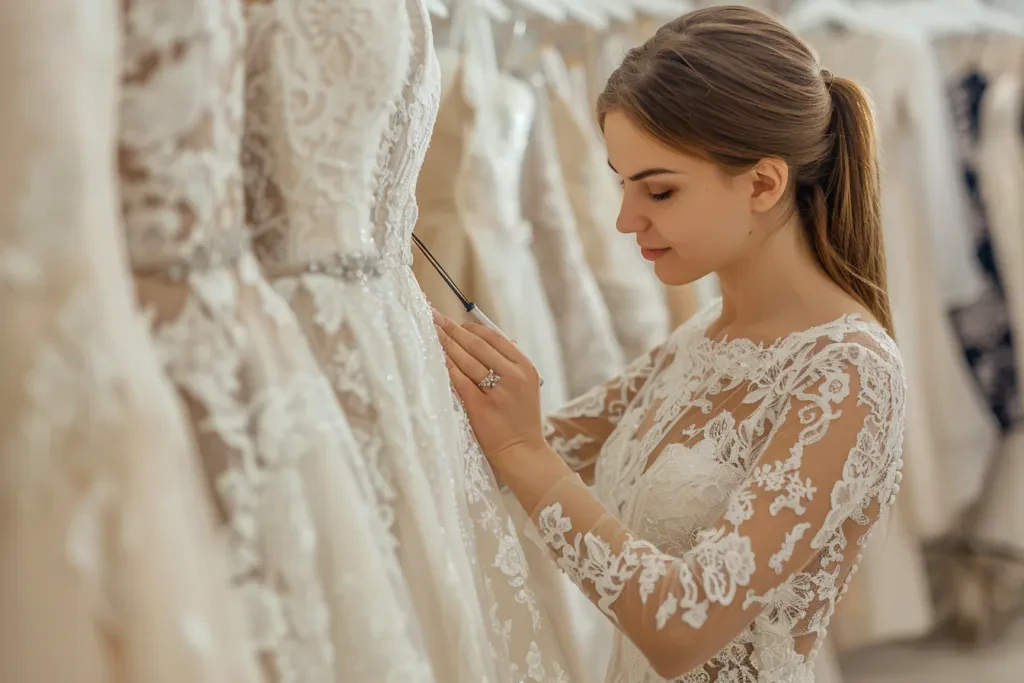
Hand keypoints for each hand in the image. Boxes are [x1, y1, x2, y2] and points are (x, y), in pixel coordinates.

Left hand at [432, 309, 545, 465]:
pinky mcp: (480, 407)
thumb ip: (511, 362)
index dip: (471, 328)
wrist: (522, 452)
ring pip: (466, 360)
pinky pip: (459, 380)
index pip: (494, 338)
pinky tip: (435, 357)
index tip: (455, 323)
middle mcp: (513, 376)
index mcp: (525, 367)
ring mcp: (497, 392)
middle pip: (477, 345)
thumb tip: (493, 337)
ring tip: (430, 332)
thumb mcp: (526, 387)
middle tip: (434, 318)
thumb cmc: (521, 419)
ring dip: (446, 344)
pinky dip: (446, 367)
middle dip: (452, 330)